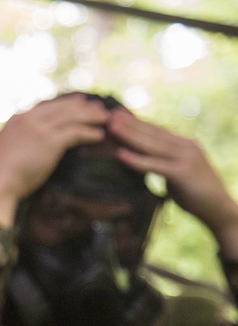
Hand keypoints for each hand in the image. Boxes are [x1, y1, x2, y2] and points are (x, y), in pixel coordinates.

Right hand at [0, 94, 110, 228]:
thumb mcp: (4, 152)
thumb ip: (16, 144)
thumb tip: (21, 150)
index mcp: (17, 120)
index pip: (46, 106)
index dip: (65, 103)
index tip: (78, 101)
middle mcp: (29, 119)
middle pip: (62, 107)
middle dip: (83, 106)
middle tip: (98, 106)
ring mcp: (40, 129)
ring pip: (72, 116)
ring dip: (91, 116)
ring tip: (106, 118)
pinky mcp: (50, 142)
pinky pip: (76, 132)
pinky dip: (89, 132)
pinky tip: (99, 135)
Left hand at [108, 108, 237, 258]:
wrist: (219, 209)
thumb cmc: (196, 195)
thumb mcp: (177, 174)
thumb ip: (163, 164)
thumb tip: (144, 161)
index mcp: (184, 145)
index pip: (157, 130)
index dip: (137, 122)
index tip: (118, 114)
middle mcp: (186, 146)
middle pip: (152, 133)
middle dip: (130, 123)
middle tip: (108, 114)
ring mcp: (185, 158)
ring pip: (152, 145)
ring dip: (129, 136)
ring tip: (110, 127)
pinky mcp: (182, 173)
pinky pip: (154, 165)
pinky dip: (136, 160)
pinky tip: (120, 155)